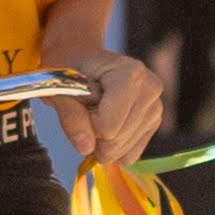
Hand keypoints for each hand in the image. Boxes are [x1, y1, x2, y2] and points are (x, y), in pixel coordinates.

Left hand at [44, 47, 166, 170]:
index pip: (108, 126)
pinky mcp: (153, 122)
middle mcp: (150, 88)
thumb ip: (70, 116)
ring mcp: (155, 106)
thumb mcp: (58, 88)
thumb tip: (86, 148)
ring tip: (95, 113)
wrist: (81, 59)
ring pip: (122, 152)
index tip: (79, 101)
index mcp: (130, 73)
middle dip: (92, 134)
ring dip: (100, 141)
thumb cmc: (68, 71)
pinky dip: (111, 148)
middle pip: (116, 141)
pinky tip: (106, 124)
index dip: (85, 122)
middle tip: (85, 109)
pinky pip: (128, 155)